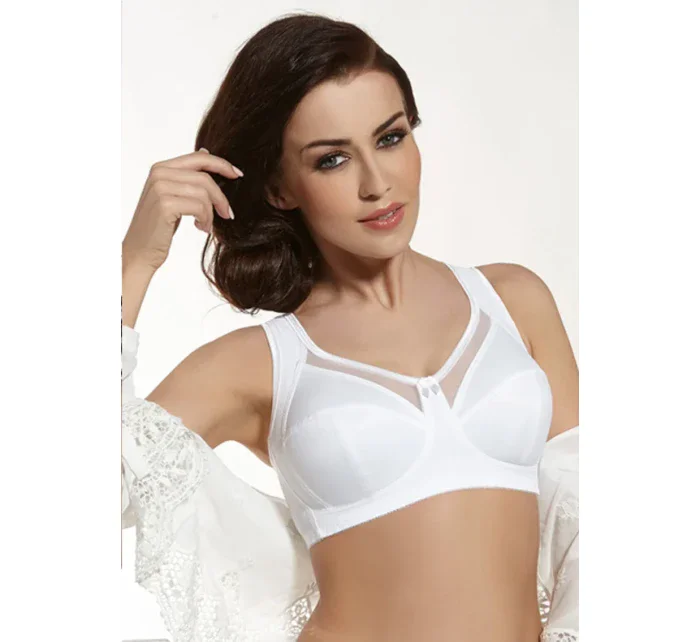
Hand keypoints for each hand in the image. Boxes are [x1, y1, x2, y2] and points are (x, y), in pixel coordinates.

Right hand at [122, 148, 243, 271]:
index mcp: (161, 167)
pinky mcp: (165, 204)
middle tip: (227, 214)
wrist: (139, 251)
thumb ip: (186, 175)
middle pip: (205, 178)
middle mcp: (159, 173)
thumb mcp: (172, 195)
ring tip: (206, 225)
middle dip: (221, 198)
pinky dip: (206, 220)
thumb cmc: (158, 226)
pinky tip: (200, 228)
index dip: (222, 164)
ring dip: (211, 213)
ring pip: (204, 194)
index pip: (199, 157)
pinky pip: (200, 207)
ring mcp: (160, 188)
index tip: (238, 175)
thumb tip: (204, 151)